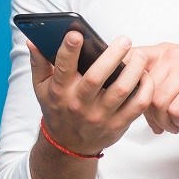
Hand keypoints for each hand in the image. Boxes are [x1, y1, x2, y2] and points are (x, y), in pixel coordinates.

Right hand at [28, 32, 154, 155]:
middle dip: (112, 56)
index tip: (76, 33)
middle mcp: (79, 104)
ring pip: (121, 90)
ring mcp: (100, 116)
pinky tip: (146, 75)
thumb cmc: (57, 108)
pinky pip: (138, 106)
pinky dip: (146, 89)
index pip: (62, 68)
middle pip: (97, 78)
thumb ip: (38, 62)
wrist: (69, 145)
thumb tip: (32, 39)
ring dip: (134, 70)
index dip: (68, 50)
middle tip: (124, 40)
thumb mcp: (41, 87)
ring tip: (139, 55)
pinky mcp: (118, 125)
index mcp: (59, 91)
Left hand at [134, 43, 178, 133]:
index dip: (124, 80)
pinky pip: (175, 110)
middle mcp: (174, 57)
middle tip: (159, 123)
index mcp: (166, 51)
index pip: (132, 59)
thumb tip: (132, 100)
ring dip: (165, 121)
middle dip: (149, 114)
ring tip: (176, 123)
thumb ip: (158, 78)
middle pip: (144, 90)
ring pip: (158, 103)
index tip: (130, 98)